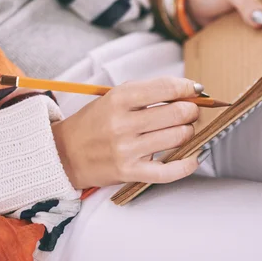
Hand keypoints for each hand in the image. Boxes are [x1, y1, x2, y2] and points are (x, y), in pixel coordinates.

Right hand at [52, 77, 200, 188]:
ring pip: (177, 137)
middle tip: (191, 112)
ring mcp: (126, 150)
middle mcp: (122, 124)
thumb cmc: (96, 122)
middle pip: (176, 113)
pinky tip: (195, 157)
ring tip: (184, 130)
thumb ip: (149, 92)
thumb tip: (188, 91)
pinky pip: (168, 171)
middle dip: (192, 111)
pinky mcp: (130, 172)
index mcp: (118, 99)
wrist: (65, 153)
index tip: (196, 90)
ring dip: (189, 132)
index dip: (188, 88)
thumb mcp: (115, 97)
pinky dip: (187, 164)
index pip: (166, 88)